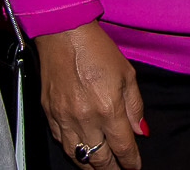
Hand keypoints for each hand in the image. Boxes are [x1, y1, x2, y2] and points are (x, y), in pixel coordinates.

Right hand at [36, 22, 144, 168]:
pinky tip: (81, 152)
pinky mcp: (49, 114)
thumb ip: (135, 106)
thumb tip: (141, 131)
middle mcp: (86, 119)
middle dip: (112, 169)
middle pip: (100, 159)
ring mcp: (64, 119)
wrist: (62, 33)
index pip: (123, 147)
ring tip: (102, 167)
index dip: (130, 161)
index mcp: (108, 108)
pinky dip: (73, 151)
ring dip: (92, 166)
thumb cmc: (97, 49)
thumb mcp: (127, 73)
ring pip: (78, 157)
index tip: (134, 166)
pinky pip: (61, 143)